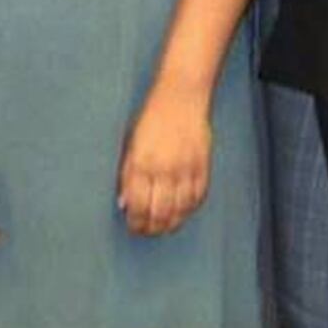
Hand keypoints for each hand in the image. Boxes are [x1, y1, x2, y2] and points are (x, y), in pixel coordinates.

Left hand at [118, 86, 214, 237]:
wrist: (181, 97)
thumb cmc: (151, 119)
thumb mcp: (131, 145)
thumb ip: (127, 175)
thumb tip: (125, 203)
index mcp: (142, 163)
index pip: (139, 206)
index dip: (136, 223)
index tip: (134, 226)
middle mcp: (165, 169)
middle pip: (160, 213)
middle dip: (152, 228)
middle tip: (148, 230)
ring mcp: (186, 169)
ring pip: (180, 211)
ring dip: (171, 223)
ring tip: (164, 225)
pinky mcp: (202, 166)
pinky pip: (197, 198)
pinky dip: (189, 209)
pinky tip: (182, 211)